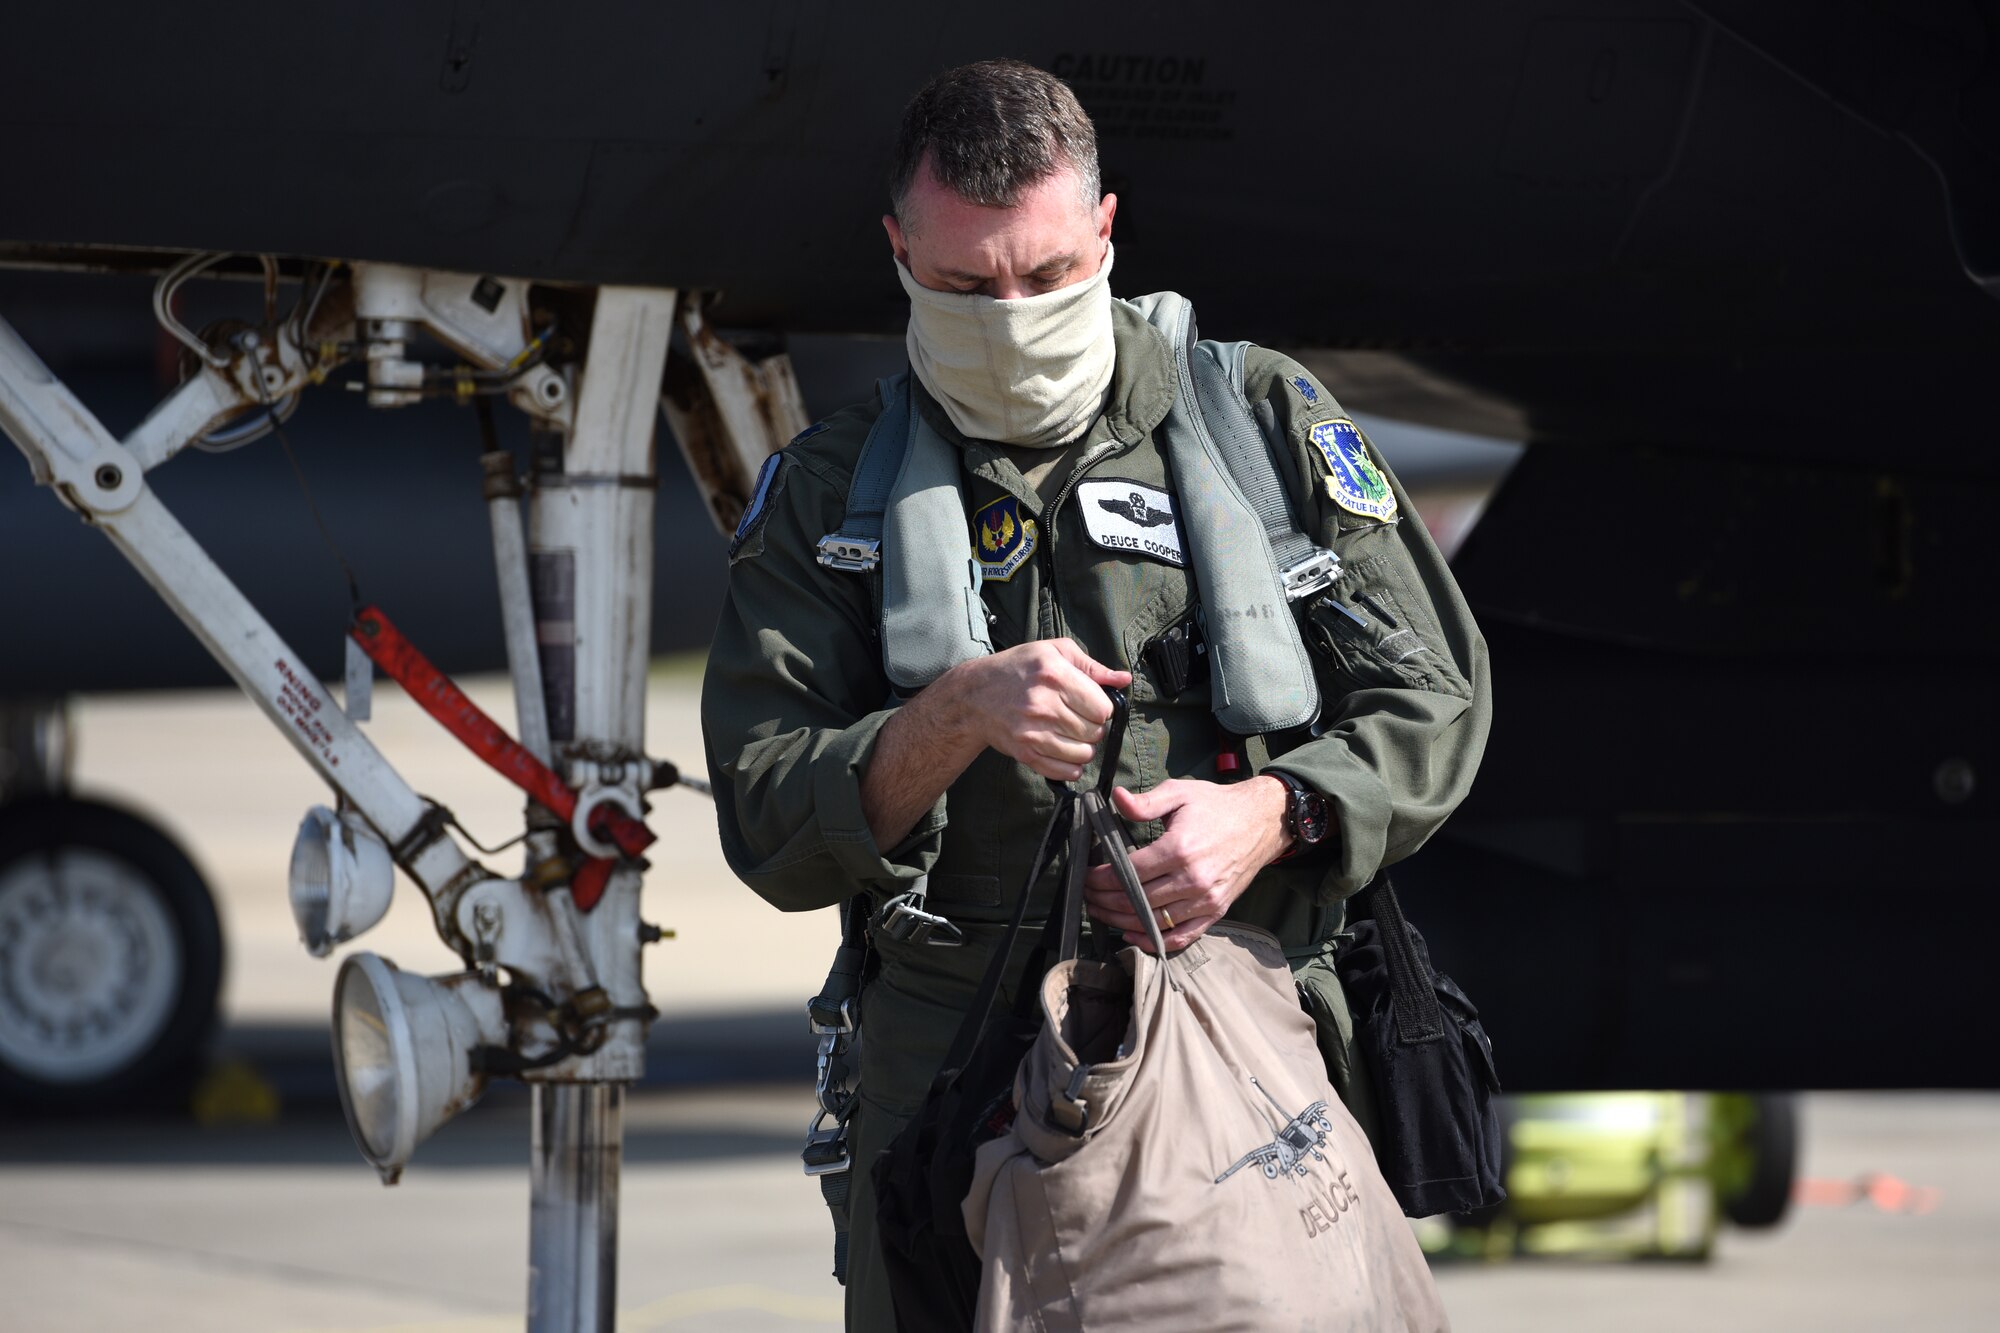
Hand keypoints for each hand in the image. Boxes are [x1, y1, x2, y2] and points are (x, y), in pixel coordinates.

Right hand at [946, 639, 1131, 782]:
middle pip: (1095, 732)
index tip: (1089, 704)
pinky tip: (1064, 750)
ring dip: (1083, 747)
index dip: (1101, 708)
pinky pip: (1065, 771)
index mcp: (1055, 675)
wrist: (974, 695)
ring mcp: (1033, 732)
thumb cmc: (1017, 668)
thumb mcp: (1053, 652)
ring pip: (1084, 754)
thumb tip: (1124, 679)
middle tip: (1078, 719)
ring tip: (1070, 734)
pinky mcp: (1025, 753)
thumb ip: (1092, 666)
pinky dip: (1071, 766)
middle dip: (1092, 727)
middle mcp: (1044, 705)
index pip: (1103, 708)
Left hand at [1082, 776, 1290, 952]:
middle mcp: (1193, 879)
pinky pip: (1182, 937)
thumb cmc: (1216, 806)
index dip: (1101, 878)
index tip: (1085, 876)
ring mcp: (1206, 900)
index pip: (1128, 872)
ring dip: (1121, 921)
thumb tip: (1116, 798)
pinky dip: (1155, 942)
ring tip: (1101, 912)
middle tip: (1086, 896)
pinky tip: (1132, 935)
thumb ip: (1146, 801)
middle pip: (1136, 900)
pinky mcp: (1216, 912)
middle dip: (1104, 900)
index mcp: (1179, 848)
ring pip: (1154, 921)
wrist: (1261, 821)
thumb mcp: (1180, 793)